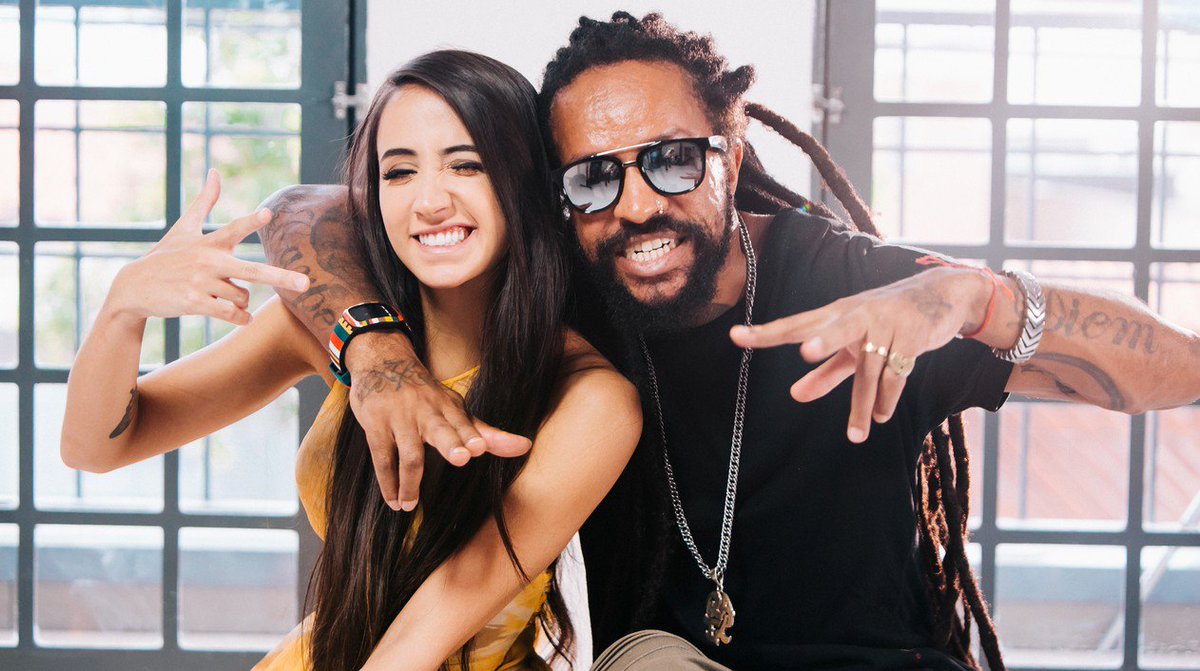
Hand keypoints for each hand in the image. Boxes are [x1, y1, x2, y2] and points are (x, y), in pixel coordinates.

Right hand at [106, 170, 310, 324]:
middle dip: (281, 277)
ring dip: (241, 301)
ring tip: (221, 294)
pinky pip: (230, 314)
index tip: (267, 213)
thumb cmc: (167, 255)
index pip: (234, 229)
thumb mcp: (185, 227)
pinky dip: (240, 319)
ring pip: (243, 296)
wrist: (134, 287)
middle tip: (307, 284)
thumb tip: (215, 171)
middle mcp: (208, 262)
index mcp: (209, 242)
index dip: (251, 221)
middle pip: (252, 271)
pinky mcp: (194, 303)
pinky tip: (242, 319)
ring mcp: (201, 283)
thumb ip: (205, 201)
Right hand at [345, 332, 532, 511]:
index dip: (472, 435)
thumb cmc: (426, 395)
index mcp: (449, 408)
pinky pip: (383, 458)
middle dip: (451, 443)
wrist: (383, 362)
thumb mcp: (455, 408)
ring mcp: (400, 420)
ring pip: (408, 453)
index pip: (464, 423)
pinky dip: (388, 482)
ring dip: (410, 482)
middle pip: (440, 430)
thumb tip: (526, 447)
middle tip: (462, 458)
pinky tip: (394, 501)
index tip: (480, 448)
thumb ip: (486, 432)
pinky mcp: (377, 427)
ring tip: (409, 506)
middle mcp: (427, 413)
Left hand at [730, 267, 987, 442]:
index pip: (796, 325)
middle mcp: (857, 315)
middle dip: (824, 340)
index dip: (766, 333)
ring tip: (857, 435)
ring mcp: (886, 324)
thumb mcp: (851, 346)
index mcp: (835, 315)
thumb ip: (824, 371)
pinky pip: (897, 374)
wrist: (939, 297)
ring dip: (863, 406)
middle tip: (806, 352)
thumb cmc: (883, 321)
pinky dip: (887, 399)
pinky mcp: (912, 336)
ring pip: (870, 370)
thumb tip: (795, 396)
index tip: (736, 336)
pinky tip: (880, 417)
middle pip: (836, 328)